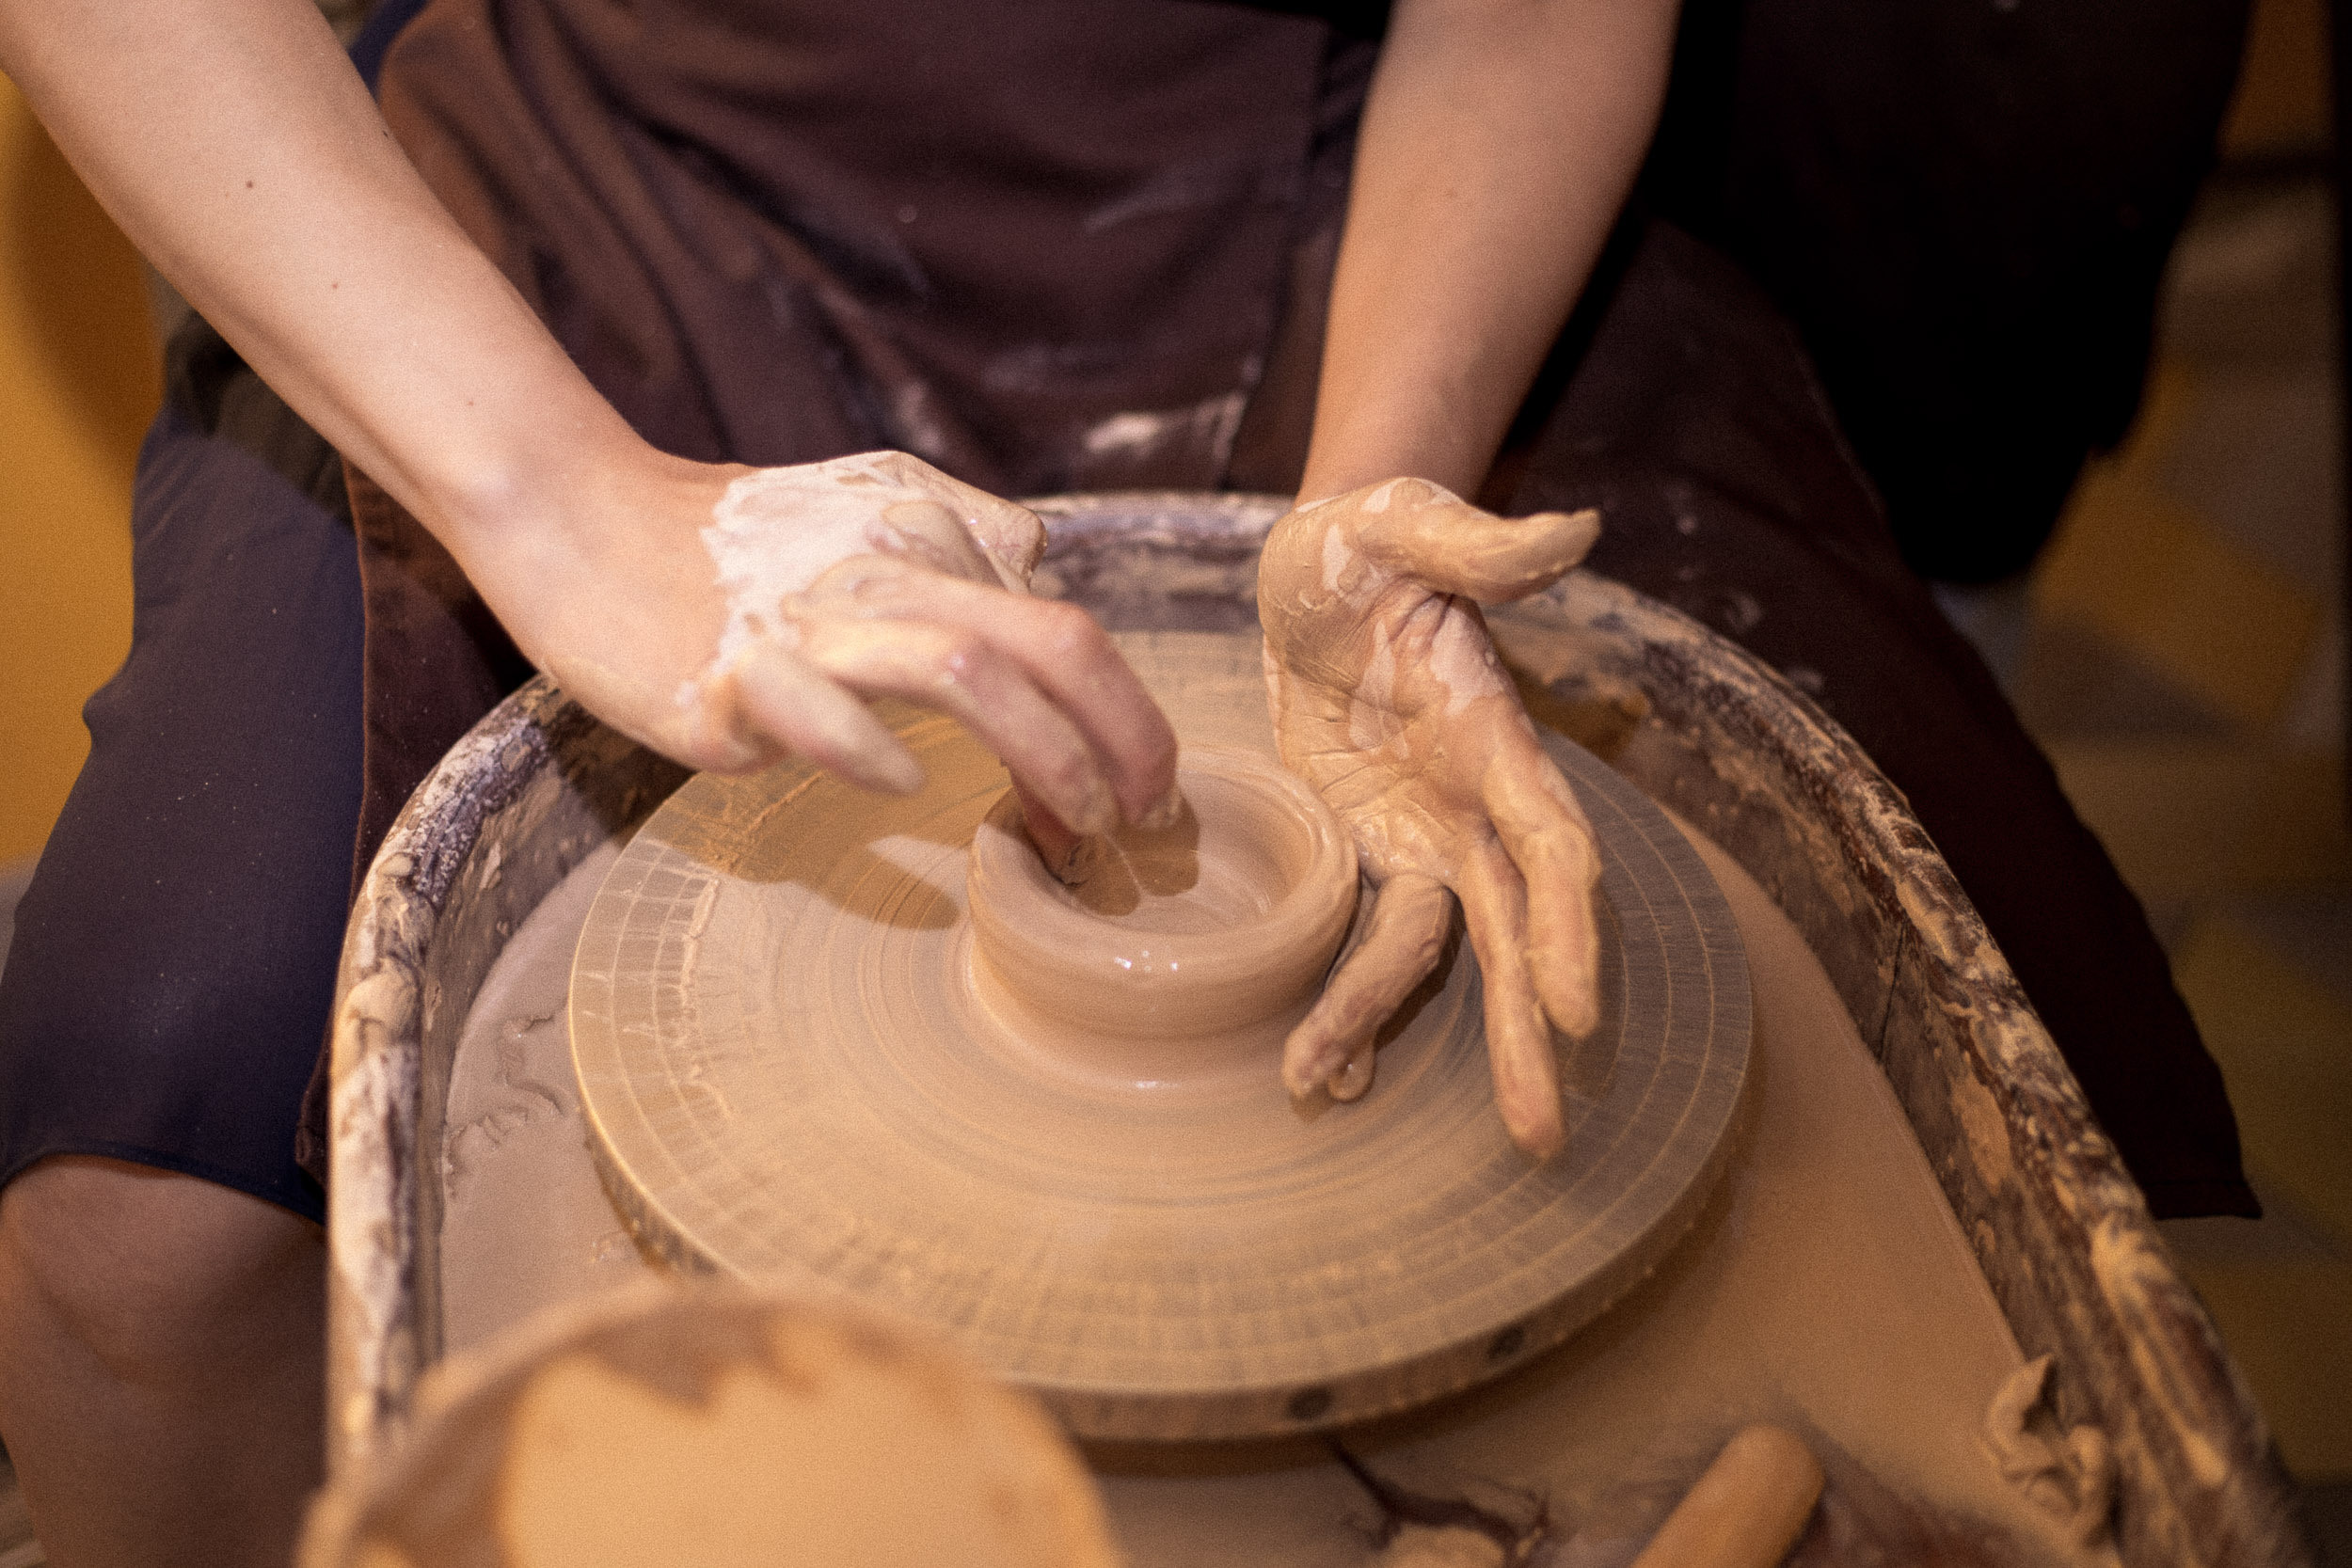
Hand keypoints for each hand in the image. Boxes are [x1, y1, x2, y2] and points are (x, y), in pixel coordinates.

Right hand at [481, 449, 1177, 841]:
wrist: (579, 519)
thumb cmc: (729, 535)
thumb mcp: (865, 500)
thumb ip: (961, 527)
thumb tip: (1038, 563)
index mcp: (926, 535)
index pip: (1063, 627)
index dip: (1124, 717)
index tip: (1138, 790)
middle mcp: (882, 573)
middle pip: (1049, 643)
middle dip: (1124, 742)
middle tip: (1146, 821)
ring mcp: (807, 627)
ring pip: (963, 670)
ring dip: (1042, 758)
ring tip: (1073, 829)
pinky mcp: (731, 678)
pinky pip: (819, 716)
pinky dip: (872, 754)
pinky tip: (904, 789)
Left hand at [1258, 478, 1602, 1156]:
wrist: (1315, 564)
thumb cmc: (1370, 540)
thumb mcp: (1408, 524)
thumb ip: (1482, 545)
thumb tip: (1574, 530)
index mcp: (1496, 738)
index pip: (1551, 844)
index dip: (1570, 926)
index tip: (1579, 1009)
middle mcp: (1472, 803)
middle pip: (1513, 930)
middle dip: (1528, 1031)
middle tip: (1542, 1134)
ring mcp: (1420, 833)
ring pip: (1430, 951)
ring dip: (1390, 1024)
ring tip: (1331, 1092)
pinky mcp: (1362, 846)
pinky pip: (1363, 935)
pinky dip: (1347, 1001)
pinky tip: (1322, 1071)